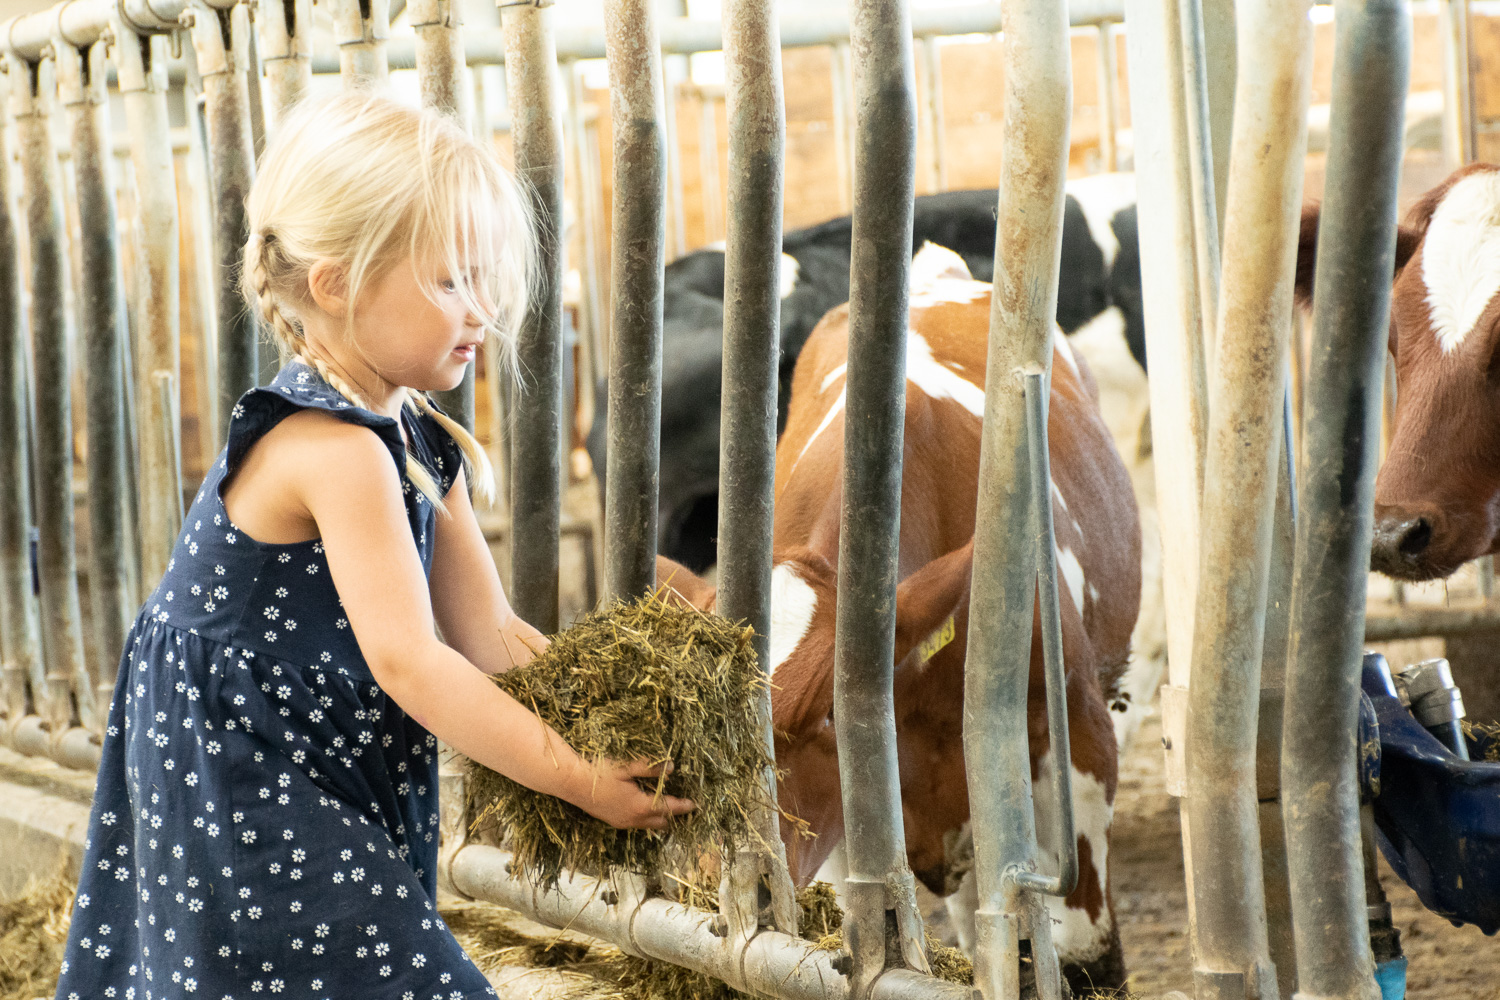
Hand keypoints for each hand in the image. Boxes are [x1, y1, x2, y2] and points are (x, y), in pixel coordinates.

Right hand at [568, 758, 696, 830]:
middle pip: (660, 822)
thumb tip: (672, 767)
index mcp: (640, 806)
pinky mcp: (612, 821)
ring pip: (647, 826)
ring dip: (659, 819)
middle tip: (684, 809)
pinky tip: (646, 810)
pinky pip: (636, 824)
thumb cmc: (600, 772)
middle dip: (673, 816)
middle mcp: (632, 819)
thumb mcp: (627, 767)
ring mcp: (621, 822)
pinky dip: (646, 820)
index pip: (668, 808)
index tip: (695, 805)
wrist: (571, 783)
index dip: (683, 806)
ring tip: (669, 812)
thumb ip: (650, 767)